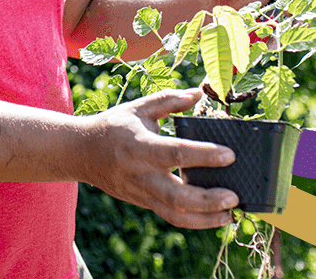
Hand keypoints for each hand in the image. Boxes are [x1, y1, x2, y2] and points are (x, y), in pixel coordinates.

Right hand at [80, 88, 241, 228]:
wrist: (81, 153)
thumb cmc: (113, 126)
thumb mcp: (139, 108)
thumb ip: (169, 100)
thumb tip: (198, 93)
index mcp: (140, 145)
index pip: (176, 153)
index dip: (204, 155)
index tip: (230, 155)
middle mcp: (141, 173)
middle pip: (177, 195)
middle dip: (208, 200)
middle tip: (234, 197)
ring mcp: (142, 192)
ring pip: (175, 214)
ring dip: (206, 219)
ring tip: (230, 214)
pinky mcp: (144, 203)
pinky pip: (171, 217)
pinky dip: (195, 220)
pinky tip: (215, 216)